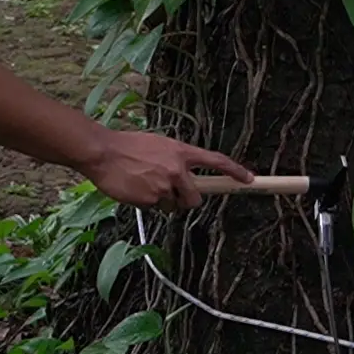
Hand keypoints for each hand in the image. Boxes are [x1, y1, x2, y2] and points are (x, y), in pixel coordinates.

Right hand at [80, 130, 253, 209]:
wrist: (103, 152)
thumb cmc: (128, 146)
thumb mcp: (158, 145)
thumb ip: (175, 160)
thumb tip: (184, 176)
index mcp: (181, 152)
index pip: (216, 161)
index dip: (235, 171)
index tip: (249, 179)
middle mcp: (177, 169)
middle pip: (195, 198)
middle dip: (186, 200)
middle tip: (171, 194)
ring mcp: (164, 186)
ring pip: (173, 206)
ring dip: (163, 201)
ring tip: (144, 184)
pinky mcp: (150, 199)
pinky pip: (156, 208)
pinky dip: (147, 203)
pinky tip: (135, 189)